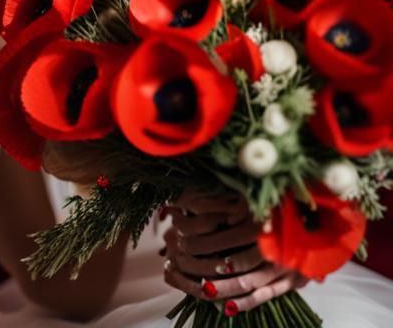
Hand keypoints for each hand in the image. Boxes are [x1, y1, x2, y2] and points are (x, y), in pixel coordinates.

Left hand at [162, 189, 308, 314]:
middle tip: (182, 265)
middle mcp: (274, 250)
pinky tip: (226, 307)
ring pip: (246, 284)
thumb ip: (238, 207)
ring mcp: (284, 270)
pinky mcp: (292, 284)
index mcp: (265, 227)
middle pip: (232, 265)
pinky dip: (244, 303)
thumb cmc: (288, 210)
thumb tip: (213, 213)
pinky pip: (264, 297)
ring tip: (199, 288)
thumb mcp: (262, 203)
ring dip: (220, 288)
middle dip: (204, 268)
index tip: (182, 239)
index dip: (204, 241)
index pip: (228, 238)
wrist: (329, 227)